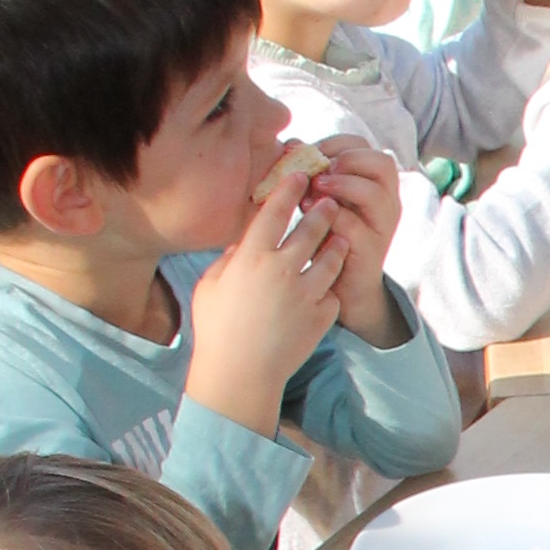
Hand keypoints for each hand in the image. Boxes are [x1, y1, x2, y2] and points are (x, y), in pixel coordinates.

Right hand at [186, 151, 342, 427]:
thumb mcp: (211, 285)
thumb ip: (230, 258)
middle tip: (329, 202)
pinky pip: (331, 293)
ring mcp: (307, 293)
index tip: (300, 175)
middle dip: (323, 211)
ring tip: (338, 238)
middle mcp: (283, 269)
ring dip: (336, 244)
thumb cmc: (216, 328)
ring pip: (331, 258)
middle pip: (312, 229)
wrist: (240, 373)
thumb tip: (245, 242)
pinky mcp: (322, 316)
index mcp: (252, 257)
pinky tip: (329, 283)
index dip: (288, 189)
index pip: (274, 211)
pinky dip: (330, 287)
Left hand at [307, 141, 407, 338]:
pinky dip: (332, 218)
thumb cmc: (326, 235)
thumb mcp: (318, 198)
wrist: (338, 285)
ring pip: (373, 192)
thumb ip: (309, 172)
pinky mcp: (372, 249)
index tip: (308, 154)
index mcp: (375, 181)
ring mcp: (383, 225)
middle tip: (318, 172)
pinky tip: (310, 218)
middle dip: (345, 161)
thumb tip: (290, 145)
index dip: (335, 144)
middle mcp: (387, 199)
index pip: (364, 146)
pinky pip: (356, 226)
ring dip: (341, 186)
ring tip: (314, 191)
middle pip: (381, 162)